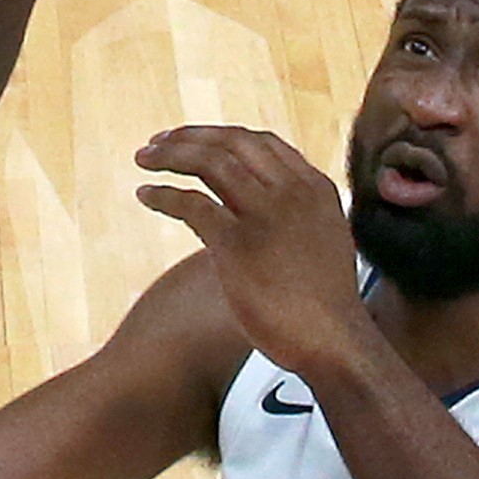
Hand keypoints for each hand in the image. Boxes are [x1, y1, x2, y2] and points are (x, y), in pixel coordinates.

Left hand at [133, 124, 375, 387]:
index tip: (195, 139)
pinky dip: (164, 196)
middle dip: (190, 136)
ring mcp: (266, 215)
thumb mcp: (325, 238)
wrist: (334, 342)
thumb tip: (266, 207)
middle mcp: (292, 192)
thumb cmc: (326, 304)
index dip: (222, 136)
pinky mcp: (239, 244)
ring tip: (144, 158)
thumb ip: (299, 214)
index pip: (262, 142)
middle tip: (158, 143)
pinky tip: (147, 196)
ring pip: (210, 162)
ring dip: (171, 155)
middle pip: (232, 142)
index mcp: (315, 188)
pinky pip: (192, 204)